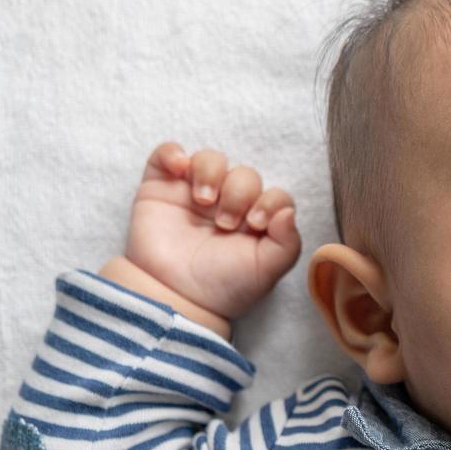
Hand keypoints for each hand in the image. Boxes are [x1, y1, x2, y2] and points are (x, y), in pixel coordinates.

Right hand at [117, 142, 301, 324]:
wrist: (175, 296)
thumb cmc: (223, 286)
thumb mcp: (265, 271)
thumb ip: (287, 243)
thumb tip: (288, 212)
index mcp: (257, 221)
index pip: (275, 194)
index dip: (270, 201)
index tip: (256, 224)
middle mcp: (229, 203)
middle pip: (245, 174)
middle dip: (239, 193)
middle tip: (226, 223)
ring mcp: (195, 193)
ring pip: (210, 159)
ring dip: (211, 172)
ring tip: (204, 201)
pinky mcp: (162, 188)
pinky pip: (167, 154)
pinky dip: (173, 153)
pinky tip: (179, 168)